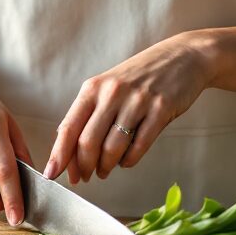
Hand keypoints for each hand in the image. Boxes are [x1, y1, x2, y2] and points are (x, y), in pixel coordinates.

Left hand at [45, 32, 215, 184]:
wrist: (182, 57)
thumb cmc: (141, 76)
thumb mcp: (108, 87)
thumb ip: (89, 113)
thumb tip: (66, 145)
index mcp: (93, 88)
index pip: (69, 127)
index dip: (59, 154)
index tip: (52, 173)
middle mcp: (112, 93)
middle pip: (89, 141)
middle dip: (83, 166)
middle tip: (84, 177)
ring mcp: (137, 101)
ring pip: (113, 147)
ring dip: (106, 166)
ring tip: (104, 171)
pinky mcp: (161, 109)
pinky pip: (139, 145)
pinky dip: (129, 160)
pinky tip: (125, 161)